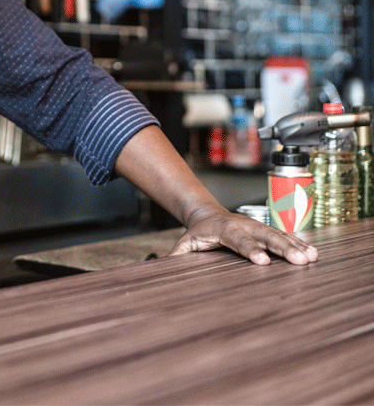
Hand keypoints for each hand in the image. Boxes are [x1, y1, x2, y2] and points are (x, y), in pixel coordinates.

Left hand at [168, 205, 317, 265]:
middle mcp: (244, 226)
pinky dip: (298, 243)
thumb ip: (178, 255)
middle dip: (283, 248)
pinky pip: (284, 236)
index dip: (250, 250)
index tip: (264, 261)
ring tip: (313, 258)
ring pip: (278, 235)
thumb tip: (167, 267)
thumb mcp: (185, 242)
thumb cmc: (198, 232)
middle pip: (265, 237)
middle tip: (300, 260)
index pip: (239, 241)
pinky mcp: (265, 229)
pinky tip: (313, 253)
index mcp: (225, 230)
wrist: (206, 213)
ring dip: (296, 246)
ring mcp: (257, 226)